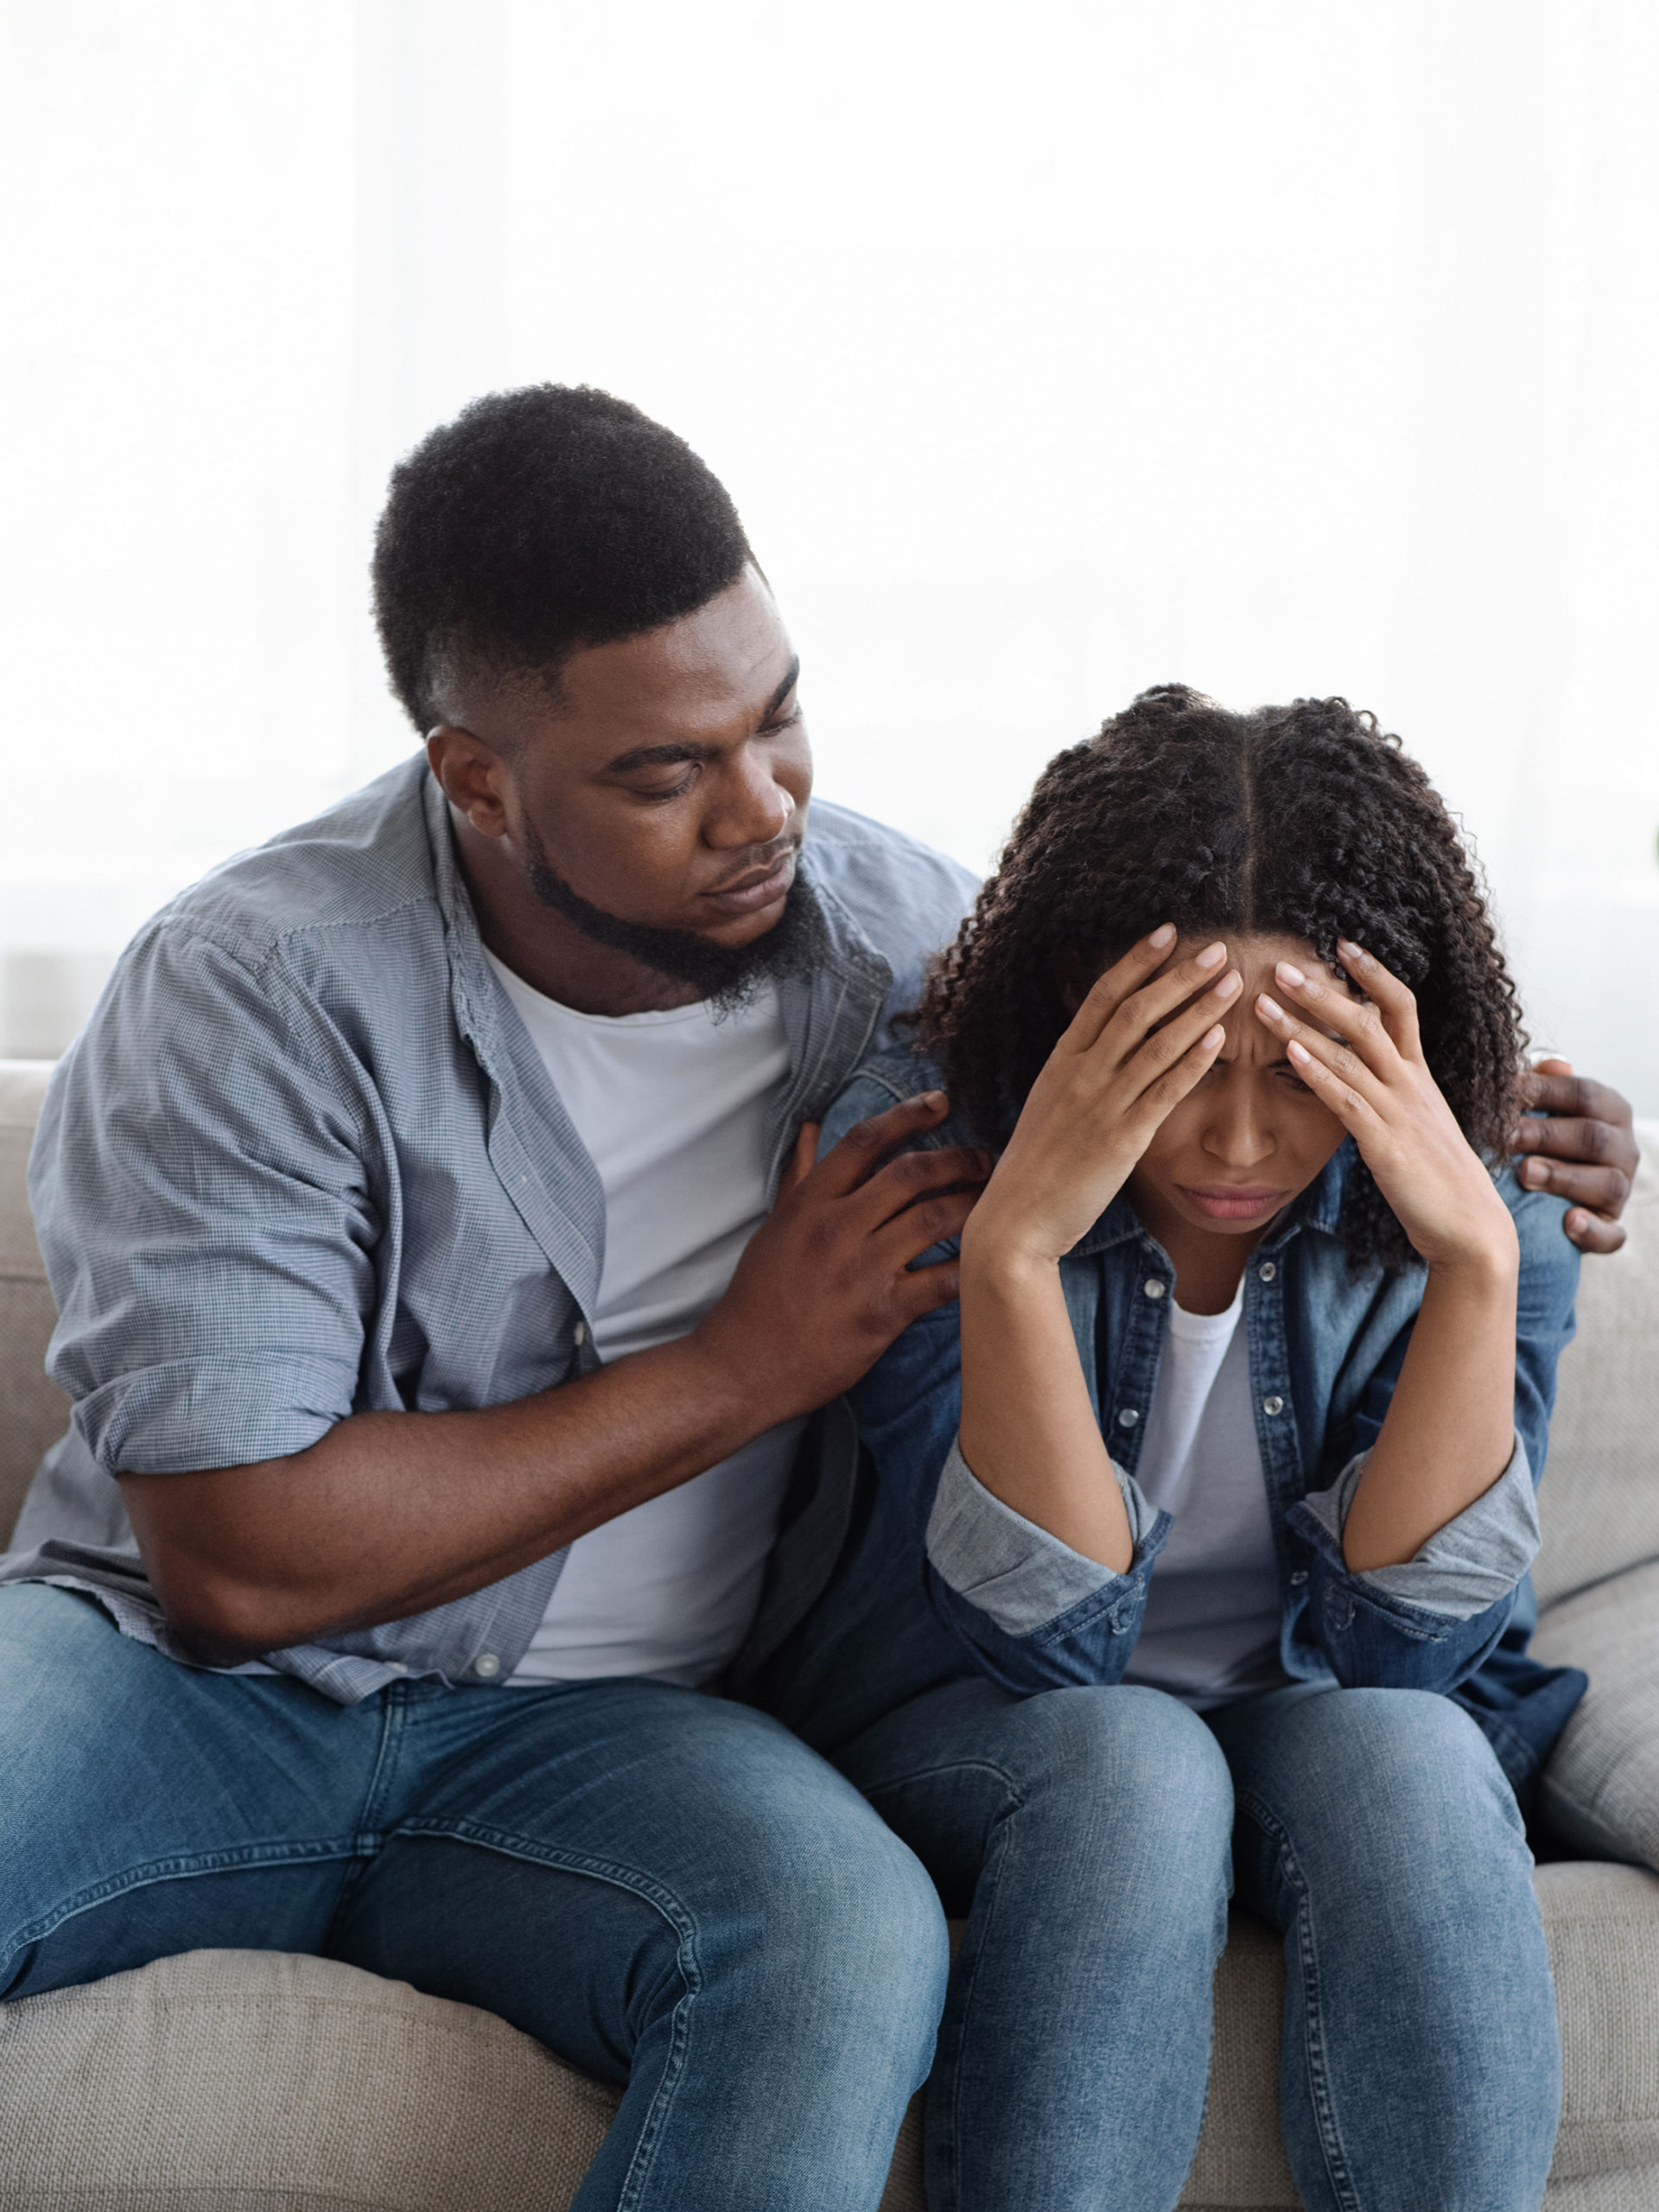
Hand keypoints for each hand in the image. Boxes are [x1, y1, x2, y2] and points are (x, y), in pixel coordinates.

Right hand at [694, 1091, 990, 1421]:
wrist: (744, 1366)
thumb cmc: (758, 1296)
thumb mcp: (774, 1228)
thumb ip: (799, 1177)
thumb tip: (809, 1129)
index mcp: (808, 1203)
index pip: (864, 1141)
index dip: (907, 1115)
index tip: (940, 1102)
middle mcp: (835, 1229)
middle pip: (910, 1173)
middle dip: (957, 1158)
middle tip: (984, 1158)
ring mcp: (861, 1271)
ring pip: (935, 1219)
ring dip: (973, 1204)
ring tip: (994, 1200)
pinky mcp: (882, 1314)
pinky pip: (942, 1282)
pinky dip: (970, 1267)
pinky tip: (987, 1259)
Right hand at [965, 926, 1238, 1270]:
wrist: (1016, 1218)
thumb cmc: (1034, 1166)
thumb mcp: (1048, 1104)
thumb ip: (1077, 1074)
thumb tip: (1103, 1047)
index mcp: (1061, 1060)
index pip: (1103, 996)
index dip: (1137, 961)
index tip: (1168, 932)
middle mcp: (1081, 1074)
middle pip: (1136, 1009)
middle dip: (1180, 975)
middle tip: (1218, 949)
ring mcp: (1102, 1104)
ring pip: (1157, 1042)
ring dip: (1198, 1008)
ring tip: (1232, 982)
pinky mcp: (1123, 1139)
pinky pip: (1164, 1090)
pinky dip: (1193, 1059)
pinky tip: (1220, 1037)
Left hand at [1254, 943, 1517, 1277]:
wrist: (1470, 1228)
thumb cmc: (1438, 1179)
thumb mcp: (1418, 1124)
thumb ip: (1392, 1093)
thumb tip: (1360, 1073)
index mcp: (1418, 1076)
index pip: (1400, 1006)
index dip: (1372, 972)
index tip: (1340, 943)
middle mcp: (1411, 1084)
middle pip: (1368, 1020)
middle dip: (1322, 989)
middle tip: (1280, 965)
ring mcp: (1399, 1112)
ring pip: (1350, 1054)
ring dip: (1302, 1024)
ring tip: (1263, 1001)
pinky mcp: (1386, 1144)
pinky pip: (1347, 1099)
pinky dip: (1317, 1072)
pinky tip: (1288, 1052)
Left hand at [1513, 1060, 1637, 1254]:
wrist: (1546, 1191)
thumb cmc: (1540, 1137)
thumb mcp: (1540, 1106)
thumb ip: (1542, 1085)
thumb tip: (1554, 1065)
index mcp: (1610, 1110)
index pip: (1583, 1094)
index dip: (1543, 1092)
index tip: (1503, 1094)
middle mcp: (1624, 1148)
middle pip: (1592, 1137)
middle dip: (1545, 1135)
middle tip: (1504, 1136)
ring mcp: (1621, 1189)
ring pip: (1606, 1183)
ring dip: (1563, 1178)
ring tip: (1525, 1174)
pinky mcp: (1611, 1227)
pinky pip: (1611, 1234)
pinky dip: (1592, 1231)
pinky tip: (1568, 1222)